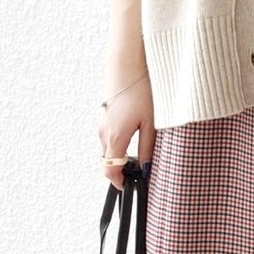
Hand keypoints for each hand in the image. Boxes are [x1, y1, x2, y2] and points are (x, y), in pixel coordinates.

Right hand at [97, 69, 155, 189]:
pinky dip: (118, 143)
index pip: (110, 170)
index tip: (128, 187)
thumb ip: (149, 149)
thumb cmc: (142, 93)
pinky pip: (108, 137)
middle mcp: (103, 133)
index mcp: (115, 138)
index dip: (118, 183)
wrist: (127, 66)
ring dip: (120, 156)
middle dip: (121, 170)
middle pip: (108, 162)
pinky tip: (135, 134)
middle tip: (140, 172)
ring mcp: (101, 124)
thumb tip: (147, 170)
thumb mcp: (152, 124)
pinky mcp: (103, 116)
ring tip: (141, 154)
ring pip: (108, 149)